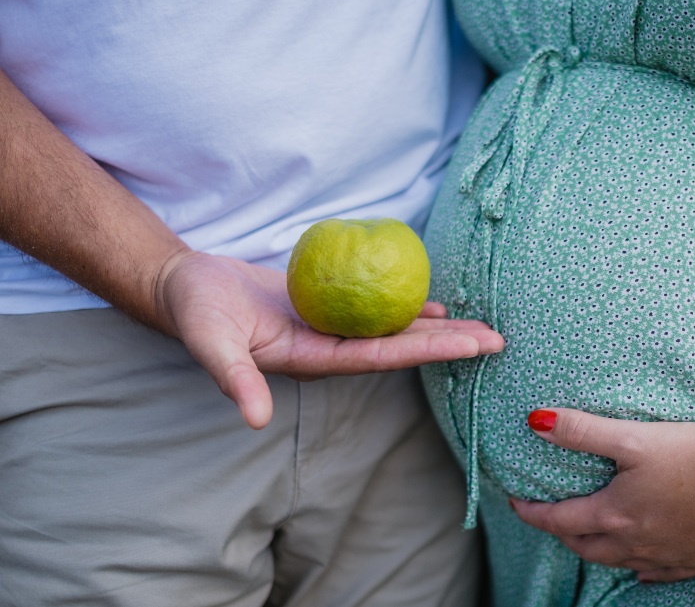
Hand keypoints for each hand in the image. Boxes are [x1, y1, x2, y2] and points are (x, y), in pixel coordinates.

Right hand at [156, 250, 503, 428]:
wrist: (185, 287)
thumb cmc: (196, 311)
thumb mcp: (211, 343)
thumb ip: (233, 379)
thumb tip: (254, 418)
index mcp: (314, 361)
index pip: (383, 359)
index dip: (428, 352)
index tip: (472, 346)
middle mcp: (331, 350)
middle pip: (401, 348)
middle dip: (449, 346)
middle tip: (498, 339)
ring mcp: (332, 330)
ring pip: (395, 330)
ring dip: (437, 329)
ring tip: (481, 326)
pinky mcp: (328, 308)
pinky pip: (376, 308)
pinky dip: (407, 307)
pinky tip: (437, 305)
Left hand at [509, 408, 694, 582]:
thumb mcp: (632, 438)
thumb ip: (582, 430)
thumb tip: (535, 422)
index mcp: (614, 514)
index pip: (559, 519)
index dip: (533, 511)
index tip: (517, 502)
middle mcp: (635, 542)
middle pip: (586, 546)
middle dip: (563, 533)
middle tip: (551, 519)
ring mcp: (667, 555)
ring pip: (619, 561)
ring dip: (597, 551)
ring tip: (589, 539)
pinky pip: (660, 573)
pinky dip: (643, 570)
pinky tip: (644, 569)